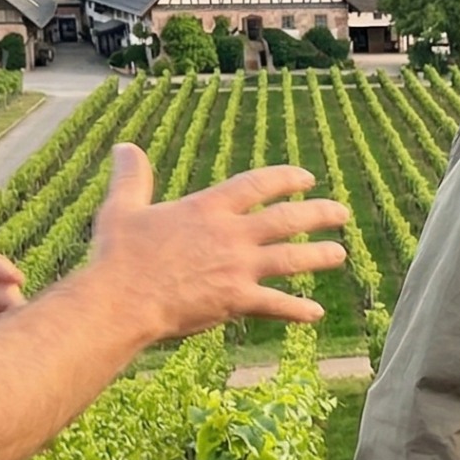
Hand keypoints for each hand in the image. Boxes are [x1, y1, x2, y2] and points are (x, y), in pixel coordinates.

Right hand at [83, 144, 350, 341]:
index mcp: (208, 208)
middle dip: (318, 214)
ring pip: (291, 258)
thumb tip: (124, 147)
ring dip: (319, 256)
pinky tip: (315, 312)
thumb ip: (132, 177)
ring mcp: (237, 268)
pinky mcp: (236, 299)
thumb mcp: (121, 208)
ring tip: (339, 254)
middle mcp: (231, 235)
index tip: (307, 178)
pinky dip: (297, 309)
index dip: (286, 179)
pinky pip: (276, 305)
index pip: (257, 185)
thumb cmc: (118, 256)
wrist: (121, 300)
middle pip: (287, 219)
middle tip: (341, 213)